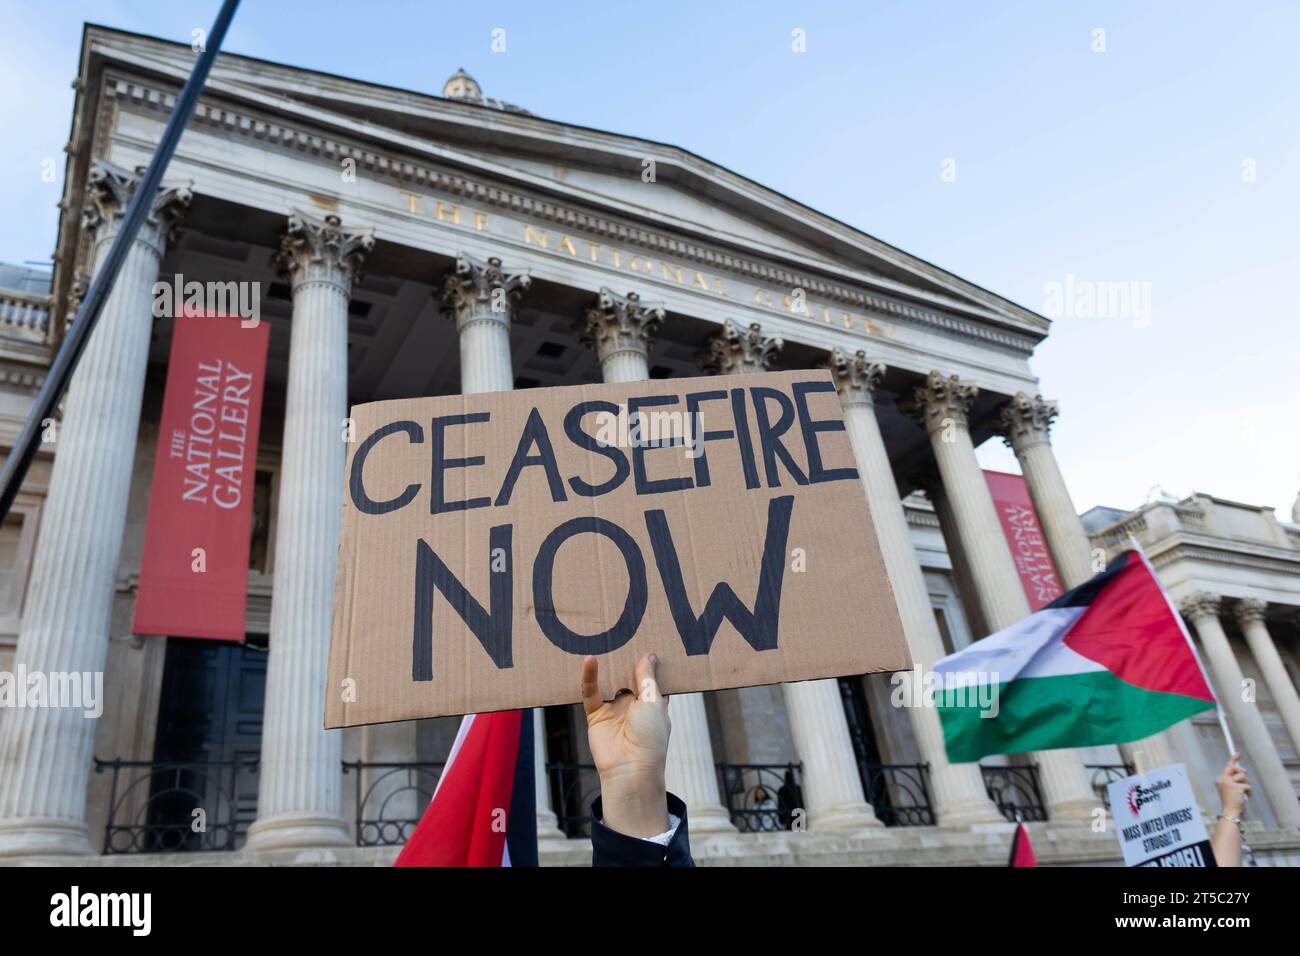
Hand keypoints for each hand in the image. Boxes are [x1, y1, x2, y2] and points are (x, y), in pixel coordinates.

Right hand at [581, 652, 670, 837]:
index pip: (652, 677)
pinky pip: (590, 692)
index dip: (650, 660)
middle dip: (626, 657)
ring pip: (609, 680)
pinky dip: (589, 677)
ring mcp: (614, 709)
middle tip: (623, 630)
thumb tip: (648, 654)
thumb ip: (647, 679)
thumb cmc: (650, 739)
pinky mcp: (596, 715)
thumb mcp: (653, 703)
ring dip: (608, 663)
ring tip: (605, 637)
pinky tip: (590, 660)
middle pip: (628, 675)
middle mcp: (634, 704)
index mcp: (653, 702)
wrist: (630, 770)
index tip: (649, 636)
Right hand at [1216, 752, 1250, 817]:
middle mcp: (1223, 779)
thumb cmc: (1232, 801)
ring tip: (1243, 793)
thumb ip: (1234, 779)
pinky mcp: (1237, 787)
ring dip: (1246, 784)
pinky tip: (1245, 797)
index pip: (1228, 766)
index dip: (1233, 759)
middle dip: (1242, 773)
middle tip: (1244, 779)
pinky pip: (1248, 786)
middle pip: (1236, 769)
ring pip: (1244, 777)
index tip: (1238, 754)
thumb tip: (1242, 771)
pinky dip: (1249, 792)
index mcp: (1221, 779)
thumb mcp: (1231, 788)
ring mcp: (1229, 783)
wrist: (1231, 811)